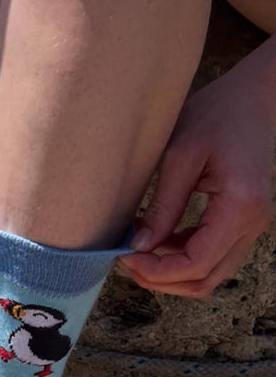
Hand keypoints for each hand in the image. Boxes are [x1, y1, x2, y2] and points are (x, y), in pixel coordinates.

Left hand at [118, 62, 274, 297]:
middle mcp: (253, 223)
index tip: (123, 258)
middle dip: (159, 279)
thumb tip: (139, 247)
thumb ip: (162, 206)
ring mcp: (251, 225)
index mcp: (240, 206)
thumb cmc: (217, 114)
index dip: (155, 271)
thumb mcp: (179, 156)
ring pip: (208, 275)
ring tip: (135, 253)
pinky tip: (155, 239)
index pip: (195, 264)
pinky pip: (212, 256)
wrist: (254, 96)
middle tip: (124, 261)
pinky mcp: (243, 221)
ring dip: (170, 273)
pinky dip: (181, 258)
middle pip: (203, 280)